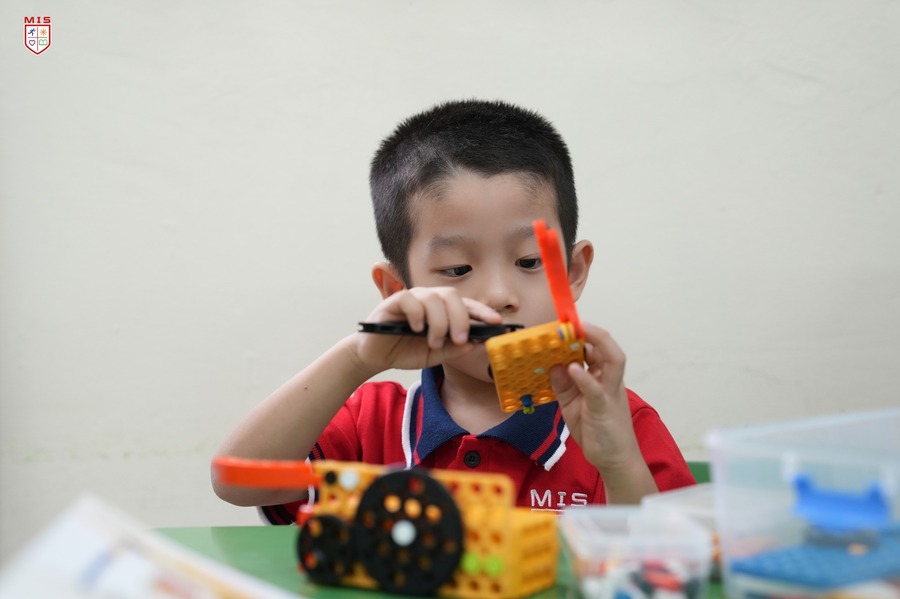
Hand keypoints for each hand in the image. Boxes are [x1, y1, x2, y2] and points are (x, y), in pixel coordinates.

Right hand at [353, 287, 501, 371]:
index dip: (483, 311)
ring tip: (434, 341)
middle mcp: (429, 300)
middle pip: (452, 295)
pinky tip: (417, 329)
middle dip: (461, 318)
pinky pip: (410, 299)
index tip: (497, 322)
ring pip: (433, 297)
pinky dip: (417, 314)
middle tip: (461, 339)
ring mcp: (412, 298)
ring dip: (439, 322)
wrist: (376, 356)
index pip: (466, 305)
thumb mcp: (436, 355)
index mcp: (443, 310)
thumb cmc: (405, 351)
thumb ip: (455, 349)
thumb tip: (478, 343)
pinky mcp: (393, 301)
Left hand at [550, 322, 644, 475]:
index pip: (598, 350)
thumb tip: (553, 365)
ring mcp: (610, 393)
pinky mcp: (605, 408)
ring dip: (597, 343)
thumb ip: (563, 385)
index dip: (585, 336)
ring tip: (580, 332)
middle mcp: (610, 381)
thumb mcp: (571, 404)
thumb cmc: (596, 430)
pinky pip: (596, 389)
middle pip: (609, 349)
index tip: (566, 326)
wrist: (614, 459)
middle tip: (573, 322)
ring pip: (613, 361)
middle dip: (593, 333)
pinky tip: (572, 368)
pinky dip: (584, 377)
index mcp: (603, 378)